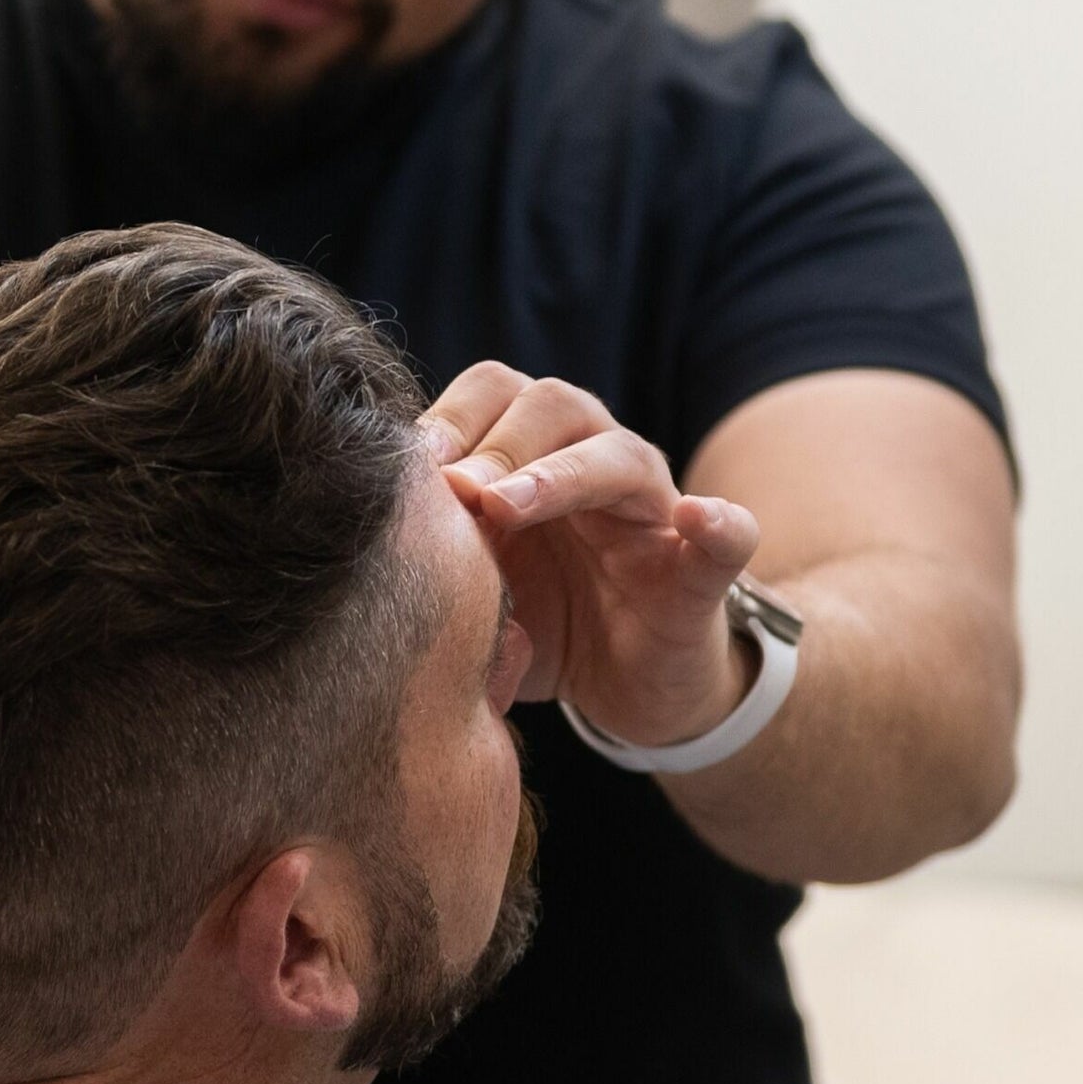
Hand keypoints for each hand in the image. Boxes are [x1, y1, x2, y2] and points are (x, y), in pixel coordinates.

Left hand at [421, 364, 761, 748]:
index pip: (491, 396)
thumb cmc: (545, 625)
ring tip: (510, 505)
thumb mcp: (478, 589)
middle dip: (494, 442)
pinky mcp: (704, 574)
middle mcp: (598, 467)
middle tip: (452, 493)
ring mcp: (656, 515)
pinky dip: (719, 525)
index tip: (401, 468)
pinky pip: (727, 536)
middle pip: (552, 404)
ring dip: (562, 472)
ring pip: (621, 456)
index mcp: (537, 460)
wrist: (635, 687)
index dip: (445, 421)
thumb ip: (435, 554)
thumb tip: (355, 526)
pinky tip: (703, 520)